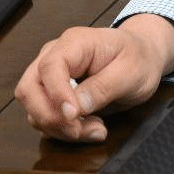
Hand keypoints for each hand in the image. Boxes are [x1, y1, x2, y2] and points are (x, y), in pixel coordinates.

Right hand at [14, 14, 173, 142]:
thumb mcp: (132, 71)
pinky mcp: (53, 95)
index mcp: (76, 43)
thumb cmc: (139, 58)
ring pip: (35, 109)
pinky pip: (45, 118)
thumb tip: (77, 106)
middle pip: (29, 90)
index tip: (73, 115)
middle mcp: (55, 56)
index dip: (56, 94)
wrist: (144, 58)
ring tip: (96, 129)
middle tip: (80, 130)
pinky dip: (64, 131)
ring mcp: (50, 76)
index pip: (50, 66)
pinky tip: (90, 129)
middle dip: (51, 117)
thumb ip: (105, 86)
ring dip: (60, 128)